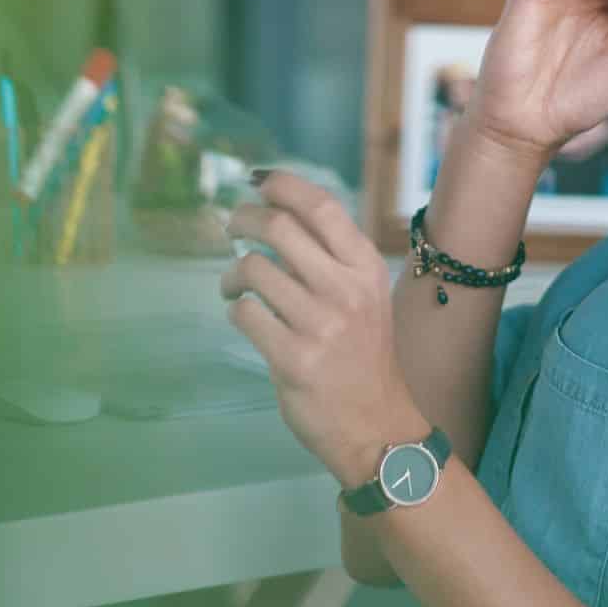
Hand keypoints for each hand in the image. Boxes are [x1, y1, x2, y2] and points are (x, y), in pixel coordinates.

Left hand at [217, 169, 426, 489]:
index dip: (283, 184)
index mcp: (365, 267)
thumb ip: (330, 259)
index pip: (321, 206)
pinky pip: (245, 314)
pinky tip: (245, 318)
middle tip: (230, 227)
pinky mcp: (293, 358)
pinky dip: (236, 310)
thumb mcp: (365, 296)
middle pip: (278, 227)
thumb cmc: (365, 355)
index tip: (256, 181)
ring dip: (231, 273)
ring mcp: (319, 325)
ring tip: (233, 286)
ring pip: (253, 269)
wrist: (377, 424)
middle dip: (242, 219)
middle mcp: (345, 289)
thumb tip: (279, 215)